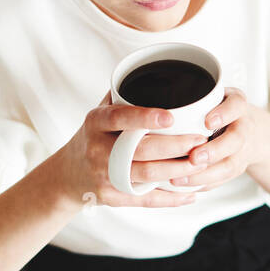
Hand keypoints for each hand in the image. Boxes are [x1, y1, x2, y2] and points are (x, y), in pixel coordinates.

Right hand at [57, 91, 207, 208]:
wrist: (69, 174)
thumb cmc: (95, 137)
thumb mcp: (100, 113)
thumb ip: (123, 96)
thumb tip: (156, 70)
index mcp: (95, 123)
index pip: (119, 118)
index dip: (145, 117)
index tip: (171, 117)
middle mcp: (98, 150)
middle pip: (140, 150)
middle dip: (174, 146)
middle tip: (200, 139)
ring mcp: (104, 176)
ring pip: (146, 176)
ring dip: (177, 171)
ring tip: (200, 162)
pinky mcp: (112, 198)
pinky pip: (145, 200)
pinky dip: (170, 198)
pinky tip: (190, 194)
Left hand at [166, 88, 265, 190]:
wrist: (250, 132)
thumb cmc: (221, 111)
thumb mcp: (213, 97)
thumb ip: (193, 100)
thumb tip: (156, 108)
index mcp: (237, 106)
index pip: (236, 105)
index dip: (223, 114)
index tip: (207, 122)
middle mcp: (243, 128)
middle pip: (235, 140)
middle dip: (214, 151)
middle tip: (194, 157)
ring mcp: (242, 151)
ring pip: (229, 166)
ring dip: (205, 175)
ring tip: (180, 178)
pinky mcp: (236, 169)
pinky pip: (222, 180)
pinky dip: (203, 184)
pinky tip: (184, 186)